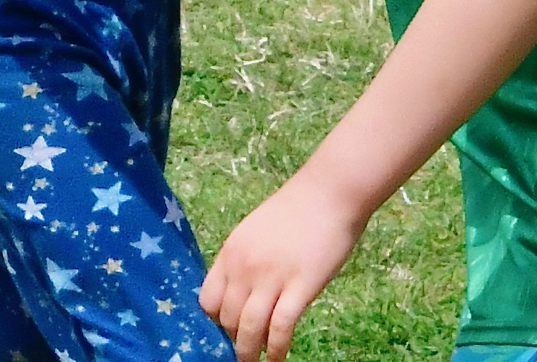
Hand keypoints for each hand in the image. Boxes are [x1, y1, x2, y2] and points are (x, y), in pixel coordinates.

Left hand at [200, 171, 366, 361]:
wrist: (329, 192)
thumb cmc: (297, 208)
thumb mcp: (256, 231)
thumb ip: (245, 259)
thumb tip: (241, 294)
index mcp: (231, 251)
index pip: (208, 300)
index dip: (215, 320)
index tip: (227, 329)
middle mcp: (245, 266)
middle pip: (226, 319)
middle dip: (232, 339)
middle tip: (244, 348)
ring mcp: (272, 277)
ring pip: (248, 329)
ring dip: (248, 353)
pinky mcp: (300, 286)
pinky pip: (280, 328)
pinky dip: (275, 349)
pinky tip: (277, 359)